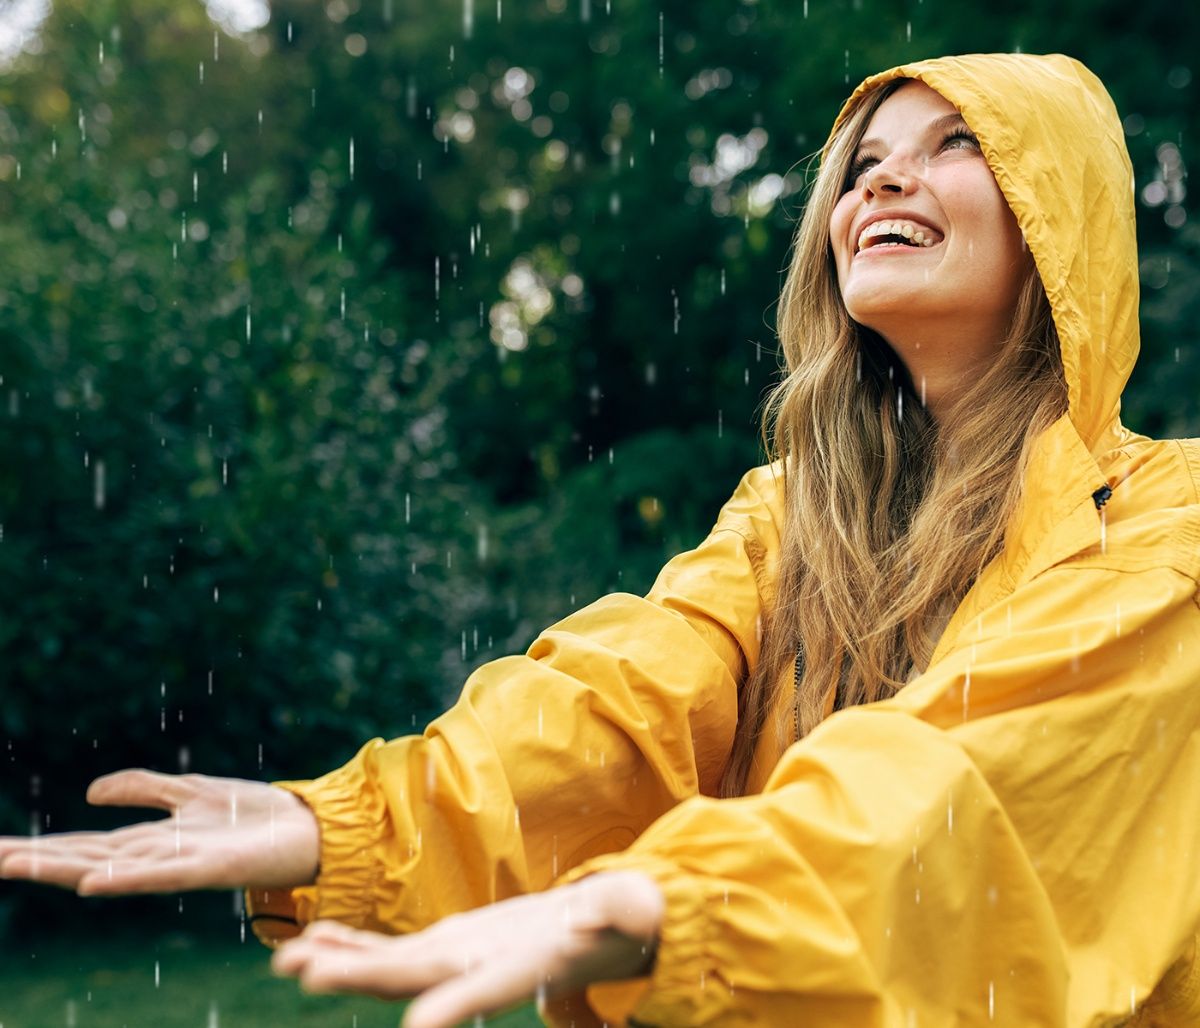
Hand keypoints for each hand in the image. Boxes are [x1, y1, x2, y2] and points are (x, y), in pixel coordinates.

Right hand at [0, 769, 319, 894]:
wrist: (307, 828)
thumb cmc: (253, 814)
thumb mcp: (192, 790)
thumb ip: (145, 788)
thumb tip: (90, 792)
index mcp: (153, 838)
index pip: (88, 844)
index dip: (44, 845)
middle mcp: (159, 854)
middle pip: (87, 857)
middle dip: (37, 858)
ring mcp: (181, 863)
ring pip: (112, 867)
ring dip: (64, 868)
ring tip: (18, 865)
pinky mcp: (210, 868)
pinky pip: (161, 874)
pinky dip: (126, 878)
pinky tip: (90, 882)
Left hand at [271, 871, 664, 1027]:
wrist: (599, 936)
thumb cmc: (625, 925)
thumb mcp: (634, 911)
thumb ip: (621, 911)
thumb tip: (597, 908)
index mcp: (526, 967)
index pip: (486, 990)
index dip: (452, 1007)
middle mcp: (480, 970)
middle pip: (414, 979)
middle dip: (360, 978)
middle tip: (305, 974)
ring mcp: (457, 959)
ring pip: (389, 967)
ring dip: (338, 964)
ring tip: (286, 960)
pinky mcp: (447, 946)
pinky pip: (390, 950)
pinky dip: (351, 945)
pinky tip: (313, 938)